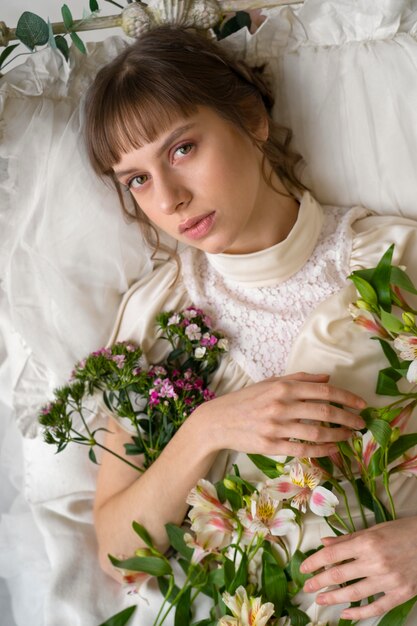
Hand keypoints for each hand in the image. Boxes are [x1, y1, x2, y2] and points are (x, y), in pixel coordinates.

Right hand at [193, 372, 365, 457]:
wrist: (217, 421)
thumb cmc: (245, 400)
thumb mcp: (270, 383)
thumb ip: (299, 379)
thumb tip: (327, 378)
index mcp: (282, 387)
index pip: (323, 391)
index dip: (346, 398)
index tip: (361, 404)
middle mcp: (281, 405)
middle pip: (324, 411)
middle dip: (348, 417)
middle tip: (361, 423)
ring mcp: (276, 427)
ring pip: (316, 433)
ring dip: (338, 436)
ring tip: (349, 437)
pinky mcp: (271, 446)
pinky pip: (303, 450)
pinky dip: (322, 451)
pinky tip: (332, 450)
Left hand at [300, 516, 416, 618]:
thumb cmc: (401, 531)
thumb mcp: (373, 530)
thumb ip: (348, 539)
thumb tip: (325, 543)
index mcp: (367, 542)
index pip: (332, 555)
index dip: (315, 562)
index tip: (303, 568)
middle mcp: (376, 562)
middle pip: (339, 576)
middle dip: (319, 582)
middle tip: (307, 587)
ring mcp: (389, 581)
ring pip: (354, 593)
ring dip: (333, 598)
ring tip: (320, 599)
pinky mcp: (401, 594)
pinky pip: (376, 607)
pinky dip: (359, 612)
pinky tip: (345, 612)